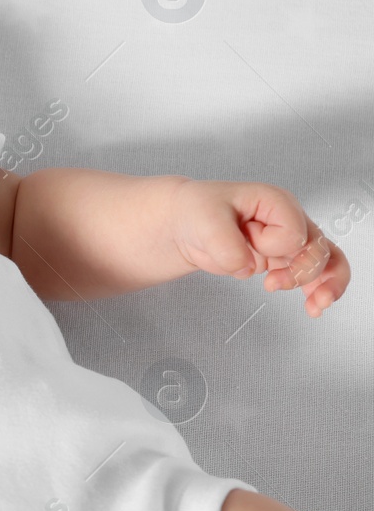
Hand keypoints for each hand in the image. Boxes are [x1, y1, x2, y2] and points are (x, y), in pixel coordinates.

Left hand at [170, 178, 350, 317]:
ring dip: (327, 285)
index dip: (271, 244)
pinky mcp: (281, 260)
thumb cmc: (197, 211)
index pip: (293, 232)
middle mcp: (288, 220)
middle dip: (303, 272)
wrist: (185, 224)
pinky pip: (311, 276)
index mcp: (275, 202)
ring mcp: (287, 241)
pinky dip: (317, 291)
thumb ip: (227, 245)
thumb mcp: (205, 221)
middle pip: (318, 248)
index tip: (246, 238)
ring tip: (316, 306)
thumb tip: (248, 268)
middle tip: (272, 284)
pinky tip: (314, 308)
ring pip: (326, 262)